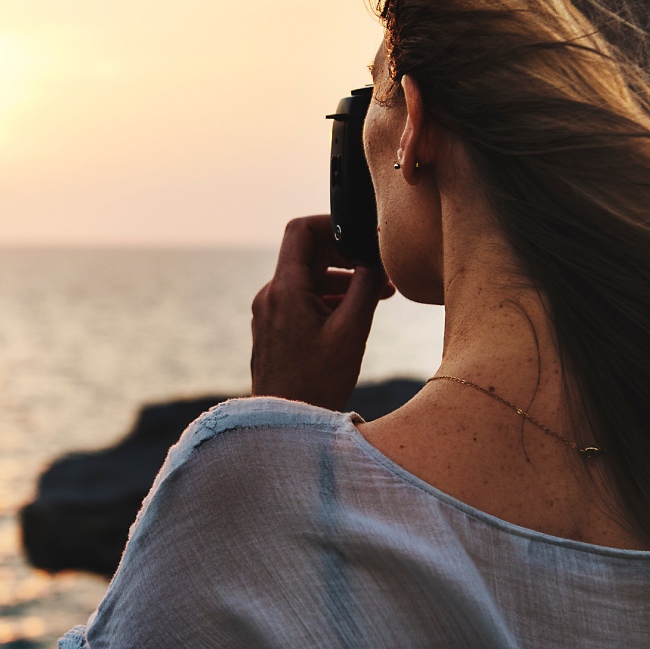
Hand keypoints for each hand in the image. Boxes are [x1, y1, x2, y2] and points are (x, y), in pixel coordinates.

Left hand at [251, 215, 394, 410]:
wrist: (284, 424)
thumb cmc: (317, 383)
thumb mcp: (352, 331)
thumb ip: (365, 287)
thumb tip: (375, 258)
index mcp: (285, 289)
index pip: (300, 230)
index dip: (331, 224)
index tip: (360, 236)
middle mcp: (271, 295)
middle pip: (307, 254)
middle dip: (346, 257)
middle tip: (380, 271)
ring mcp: (269, 312)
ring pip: (307, 279)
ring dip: (341, 280)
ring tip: (378, 294)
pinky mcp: (273, 328)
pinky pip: (301, 299)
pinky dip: (328, 298)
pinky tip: (354, 314)